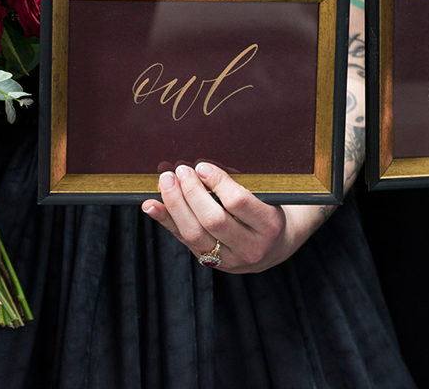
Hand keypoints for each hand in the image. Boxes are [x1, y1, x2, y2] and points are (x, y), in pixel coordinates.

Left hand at [142, 162, 293, 272]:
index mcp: (270, 225)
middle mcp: (251, 247)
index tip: (203, 166)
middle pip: (213, 219)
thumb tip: (201, 167)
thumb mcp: (266, 197)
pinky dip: (165, 220)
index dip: (217, 182)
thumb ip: (238, 185)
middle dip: (192, 192)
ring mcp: (230, 259)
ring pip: (194, 233)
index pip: (238, 202)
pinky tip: (151, 205)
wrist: (277, 246)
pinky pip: (183, 240)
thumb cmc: (269, 212)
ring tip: (166, 182)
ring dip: (175, 204)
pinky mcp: (212, 263)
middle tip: (181, 171)